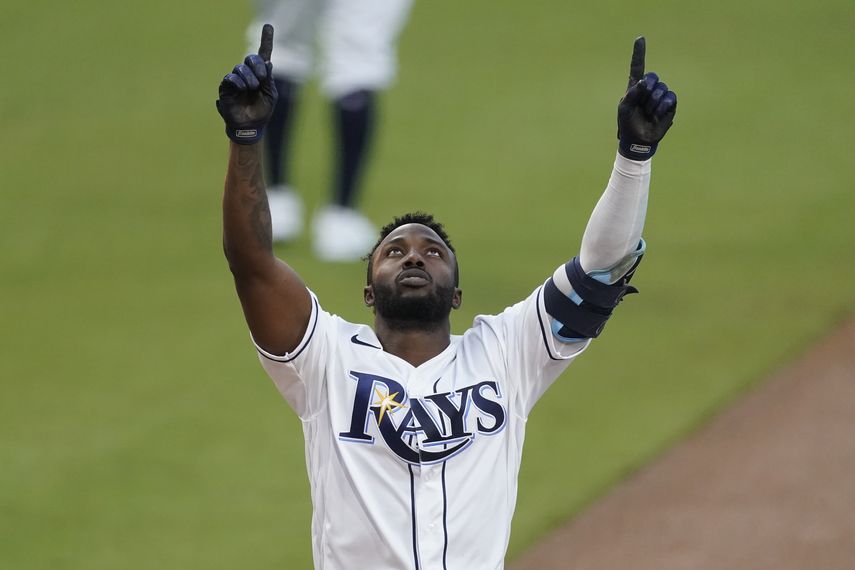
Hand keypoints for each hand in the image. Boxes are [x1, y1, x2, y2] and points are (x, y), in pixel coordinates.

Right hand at [216, 24, 277, 144]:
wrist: (250, 126)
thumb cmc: (262, 112)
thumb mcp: (270, 94)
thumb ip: (269, 78)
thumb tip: (268, 61)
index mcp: (261, 75)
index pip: (263, 54)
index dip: (266, 40)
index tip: (268, 26)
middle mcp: (248, 74)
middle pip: (250, 58)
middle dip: (257, 65)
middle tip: (262, 78)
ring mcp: (236, 80)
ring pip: (240, 68)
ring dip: (248, 78)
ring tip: (252, 89)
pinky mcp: (226, 87)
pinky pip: (230, 78)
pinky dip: (238, 82)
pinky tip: (243, 90)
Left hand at [617, 37, 676, 159]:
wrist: (639, 140)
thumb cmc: (628, 124)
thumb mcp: (624, 109)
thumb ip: (632, 94)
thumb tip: (643, 81)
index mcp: (634, 87)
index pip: (637, 67)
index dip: (639, 53)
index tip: (640, 39)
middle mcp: (648, 88)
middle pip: (653, 76)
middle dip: (648, 88)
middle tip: (642, 103)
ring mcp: (660, 95)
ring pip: (662, 88)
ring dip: (654, 103)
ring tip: (648, 113)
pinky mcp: (670, 104)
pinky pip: (670, 98)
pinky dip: (663, 107)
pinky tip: (657, 115)